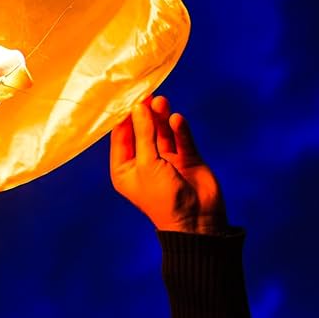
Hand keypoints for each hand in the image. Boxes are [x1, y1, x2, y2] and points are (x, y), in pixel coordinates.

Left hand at [109, 95, 227, 233]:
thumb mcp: (147, 164)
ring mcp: (167, 160)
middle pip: (142, 131)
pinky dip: (179, 129)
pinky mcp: (187, 159)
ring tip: (161, 102)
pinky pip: (181, 139)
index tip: (127, 95)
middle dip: (144, 114)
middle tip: (147, 94)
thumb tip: (139, 107)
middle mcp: (144, 162)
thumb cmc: (163, 199)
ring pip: (162, 132)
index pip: (121, 136)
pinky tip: (176, 119)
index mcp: (124, 169)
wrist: (197, 223)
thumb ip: (144, 134)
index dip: (124, 117)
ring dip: (161, 117)